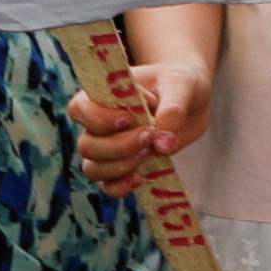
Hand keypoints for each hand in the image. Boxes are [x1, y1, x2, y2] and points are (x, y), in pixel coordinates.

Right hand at [70, 49, 203, 195]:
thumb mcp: (182, 84)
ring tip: (150, 153)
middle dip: (118, 146)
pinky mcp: (123, 167)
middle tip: (150, 136)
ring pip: (93, 168)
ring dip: (120, 166)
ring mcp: (108, 148)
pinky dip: (120, 187)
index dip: (98, 118)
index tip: (129, 118)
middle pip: (87, 145)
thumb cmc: (178, 83)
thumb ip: (173, 108)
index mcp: (103, 95)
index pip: (79, 109)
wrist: (190, 100)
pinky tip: (141, 178)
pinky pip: (108, 186)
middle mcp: (99, 124)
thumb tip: (163, 143)